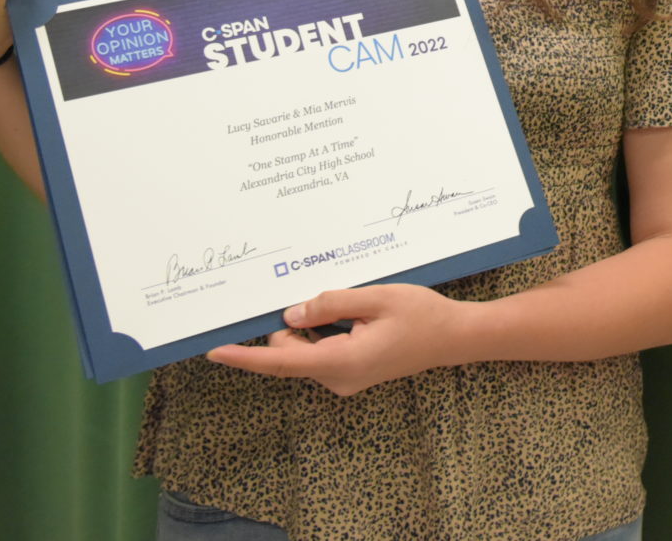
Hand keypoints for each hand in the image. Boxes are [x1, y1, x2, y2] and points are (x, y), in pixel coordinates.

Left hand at [206, 284, 473, 396]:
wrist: (455, 338)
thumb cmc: (422, 315)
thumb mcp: (376, 298)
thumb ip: (330, 305)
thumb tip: (290, 315)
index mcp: (341, 362)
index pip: (281, 362)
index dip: (245, 357)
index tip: (215, 351)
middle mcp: (338, 378)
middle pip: (291, 352)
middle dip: (291, 324)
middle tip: (316, 293)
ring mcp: (345, 378)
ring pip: (306, 351)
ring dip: (312, 327)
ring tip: (350, 304)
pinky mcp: (352, 372)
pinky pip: (322, 352)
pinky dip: (323, 332)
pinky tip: (349, 314)